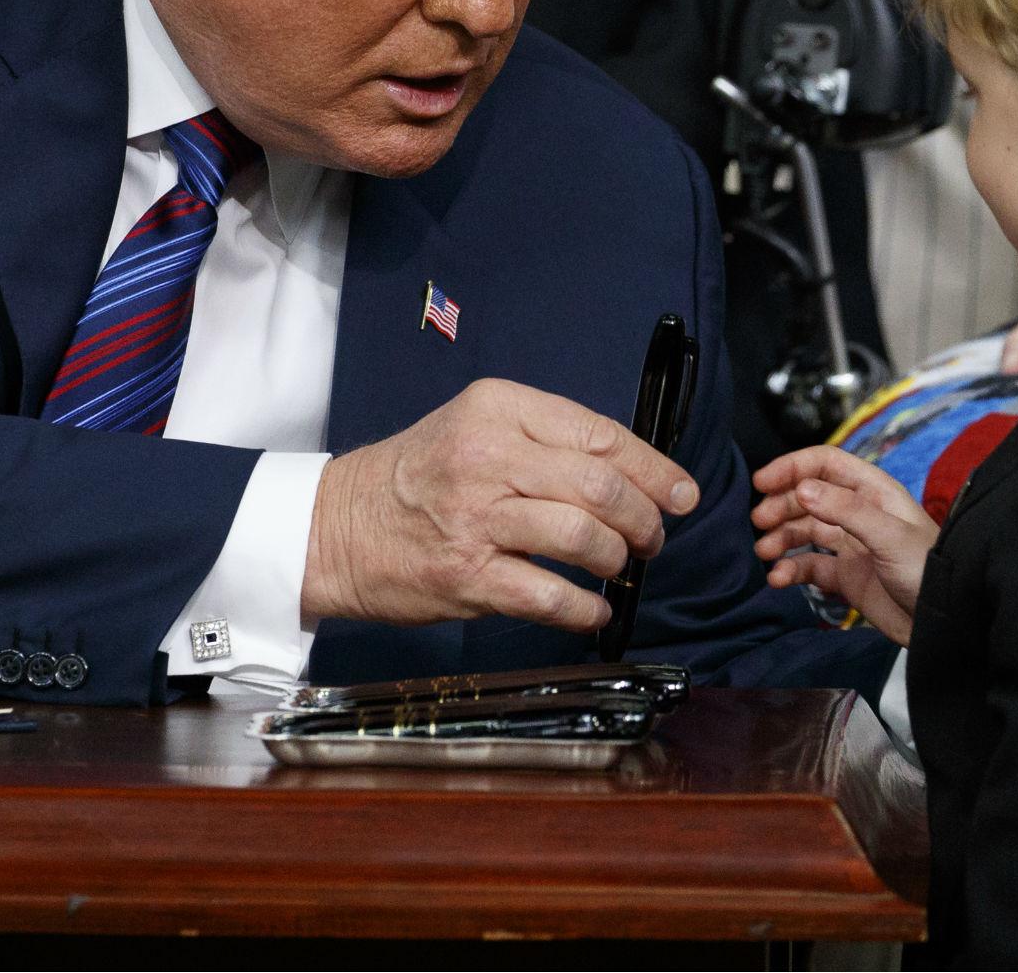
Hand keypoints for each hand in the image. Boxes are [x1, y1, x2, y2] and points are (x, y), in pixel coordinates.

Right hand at [302, 378, 699, 630]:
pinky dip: (585, 607)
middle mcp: (488, 456)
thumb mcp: (476, 430)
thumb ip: (546, 442)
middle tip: (652, 539)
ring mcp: (476, 517)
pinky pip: (550, 595)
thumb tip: (635, 476)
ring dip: (618, 560)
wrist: (337, 526)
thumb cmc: (417, 479)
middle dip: (644, 520)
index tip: (681, 494)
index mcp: (498, 409)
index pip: (600, 435)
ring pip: (583, 537)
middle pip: (601, 487)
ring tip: (618, 568)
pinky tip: (593, 608)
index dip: (654, 469)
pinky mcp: (467, 575)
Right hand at [751, 445, 937, 644]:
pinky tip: (779, 578)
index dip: (792, 467)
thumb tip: (801, 489)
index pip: (826, 464)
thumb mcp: (889, 536)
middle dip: (781, 505)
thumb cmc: (928, 572)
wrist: (944, 625)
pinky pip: (810, 566)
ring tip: (765, 552)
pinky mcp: (846, 576)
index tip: (762, 481)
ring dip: (781, 538)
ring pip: (804, 531)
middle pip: (808, 496)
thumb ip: (845, 511)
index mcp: (873, 492)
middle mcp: (859, 513)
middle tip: (759, 521)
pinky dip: (790, 570)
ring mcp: (851, 545)